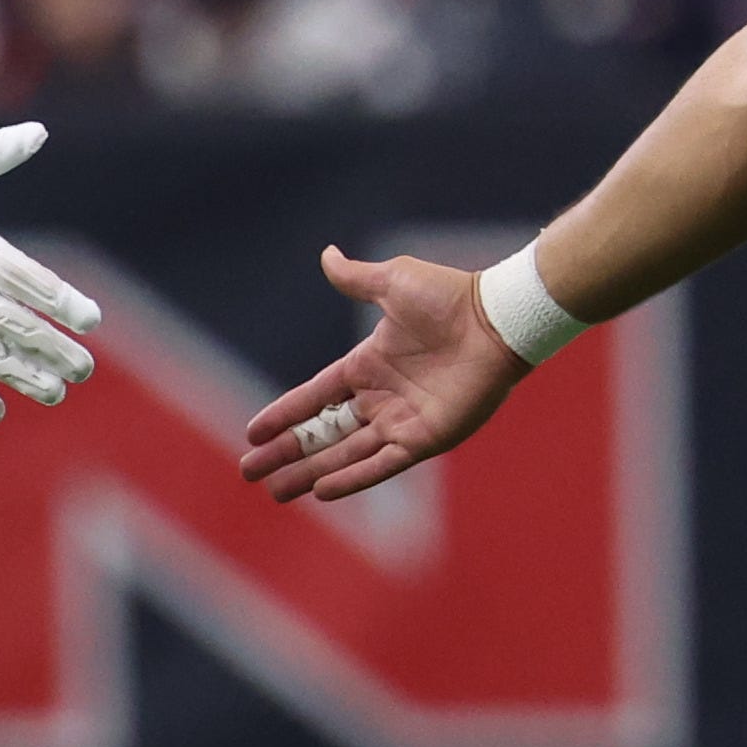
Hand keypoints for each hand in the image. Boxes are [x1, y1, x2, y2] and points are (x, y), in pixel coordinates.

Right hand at [242, 247, 529, 504]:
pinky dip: (352, 478)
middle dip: (286, 453)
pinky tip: (321, 490)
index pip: (314, 397)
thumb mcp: (393, 282)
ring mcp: (402, 421)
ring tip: (276, 491)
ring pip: (344, 454)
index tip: (253, 433)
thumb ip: (356, 278)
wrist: (496, 320)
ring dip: (309, 472)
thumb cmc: (450, 297)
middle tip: (250, 473)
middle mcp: (380, 398)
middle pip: (322, 433)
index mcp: (367, 365)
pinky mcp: (425, 439)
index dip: (284, 415)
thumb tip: (327, 255)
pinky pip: (382, 465)